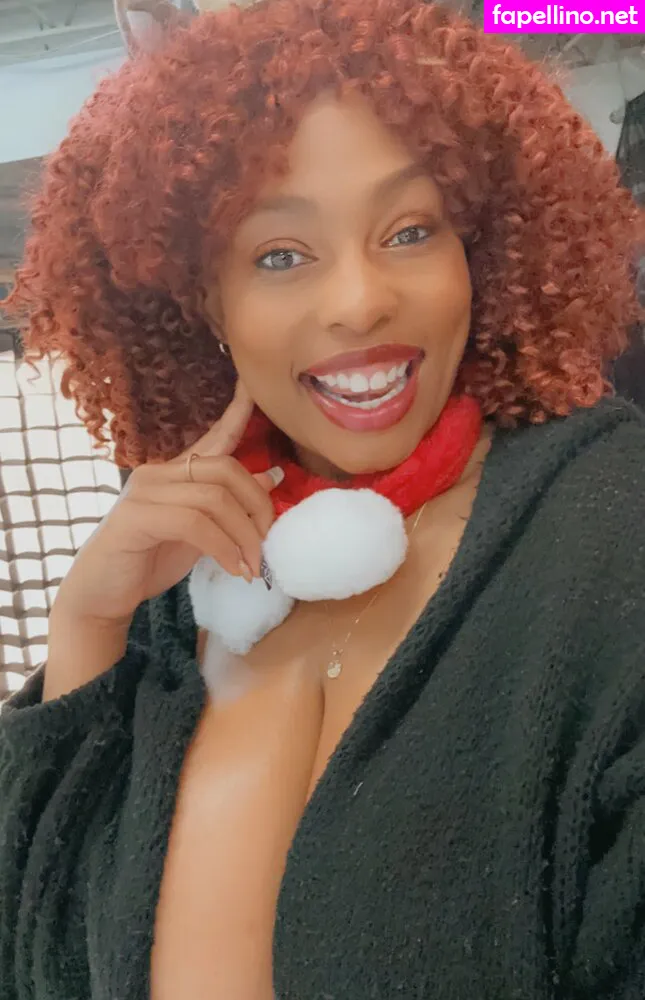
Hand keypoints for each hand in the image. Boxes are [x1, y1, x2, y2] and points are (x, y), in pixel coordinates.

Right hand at [52, 383, 281, 628]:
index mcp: (174, 472)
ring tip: (252, 566)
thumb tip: (271, 477)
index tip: (254, 388)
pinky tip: (233, 569)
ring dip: (243, 536)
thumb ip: (228, 506)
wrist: (102, 595)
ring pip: (214, 498)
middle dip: (257, 506)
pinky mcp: (136, 517)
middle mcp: (158, 472)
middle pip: (226, 469)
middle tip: (266, 543)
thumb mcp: (200, 533)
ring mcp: (144, 491)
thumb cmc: (149, 561)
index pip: (214, 437)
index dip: (237, 413)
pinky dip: (222, 548)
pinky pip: (194, 523)